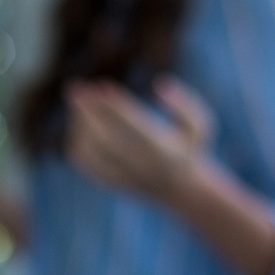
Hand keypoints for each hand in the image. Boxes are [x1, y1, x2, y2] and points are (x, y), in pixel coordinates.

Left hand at [64, 75, 214, 203]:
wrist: (180, 191)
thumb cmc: (188, 150)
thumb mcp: (199, 126)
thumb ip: (183, 104)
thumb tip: (159, 83)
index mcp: (162, 152)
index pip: (133, 127)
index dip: (116, 107)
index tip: (103, 87)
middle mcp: (139, 166)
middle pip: (105, 138)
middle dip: (88, 112)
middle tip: (75, 88)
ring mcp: (121, 176)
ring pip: (91, 150)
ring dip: (79, 123)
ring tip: (77, 99)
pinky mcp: (108, 182)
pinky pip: (84, 162)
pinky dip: (76, 140)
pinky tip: (77, 120)